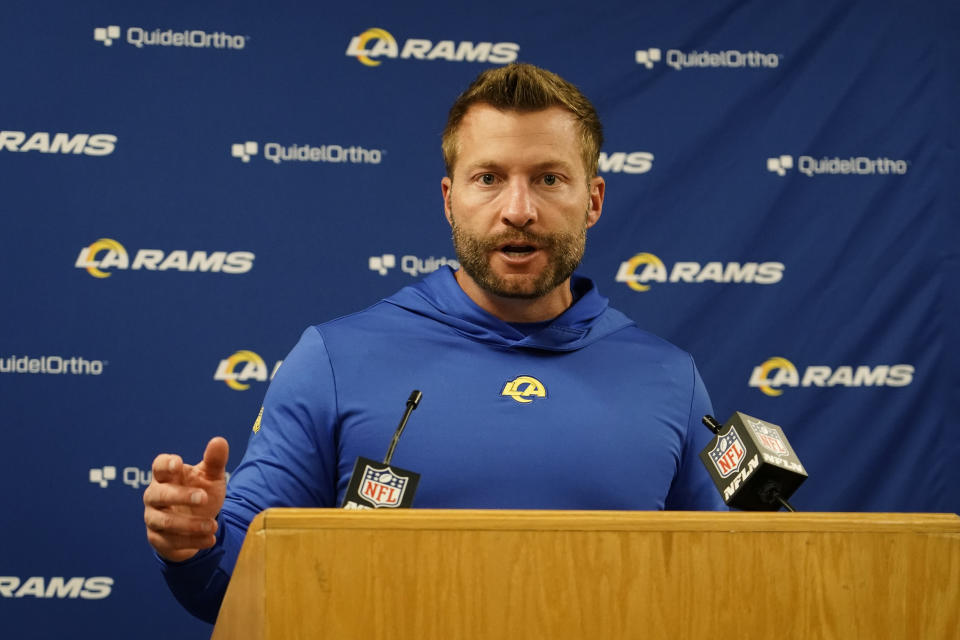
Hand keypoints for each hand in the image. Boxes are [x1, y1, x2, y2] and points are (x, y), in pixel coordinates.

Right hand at [143, 437, 228, 561]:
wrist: (197, 524)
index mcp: (167, 477)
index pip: (159, 466)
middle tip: (204, 497)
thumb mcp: (211, 477)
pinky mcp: (158, 539)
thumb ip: (215, 461)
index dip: (166, 465)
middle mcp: (155, 496)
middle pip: (159, 494)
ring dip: (189, 524)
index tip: (178, 464)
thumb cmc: (201, 492)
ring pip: (164, 521)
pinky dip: (193, 541)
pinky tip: (210, 539)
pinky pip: (172, 542)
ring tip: (212, 525)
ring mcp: (154, 518)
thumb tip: (219, 441)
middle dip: (181, 496)